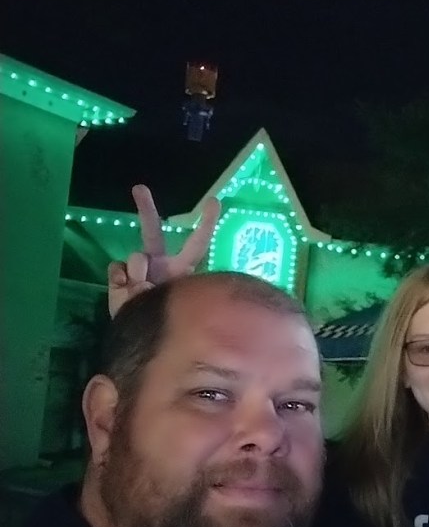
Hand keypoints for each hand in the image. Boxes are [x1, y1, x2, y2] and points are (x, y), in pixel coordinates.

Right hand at [107, 184, 220, 315]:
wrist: (144, 338)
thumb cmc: (173, 322)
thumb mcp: (182, 305)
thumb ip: (167, 289)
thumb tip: (142, 281)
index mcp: (182, 268)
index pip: (197, 242)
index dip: (206, 222)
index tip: (214, 201)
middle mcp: (160, 263)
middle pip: (152, 231)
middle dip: (146, 208)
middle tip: (139, 188)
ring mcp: (138, 269)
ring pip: (135, 257)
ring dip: (139, 275)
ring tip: (143, 293)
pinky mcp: (118, 277)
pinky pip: (116, 268)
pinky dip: (120, 281)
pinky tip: (126, 293)